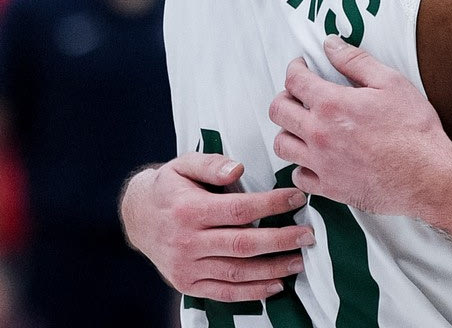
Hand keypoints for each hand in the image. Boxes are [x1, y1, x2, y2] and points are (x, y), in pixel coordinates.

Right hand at [119, 153, 315, 300]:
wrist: (136, 217)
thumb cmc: (169, 188)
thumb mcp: (183, 165)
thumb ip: (212, 164)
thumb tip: (237, 169)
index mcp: (189, 211)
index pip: (239, 210)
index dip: (272, 204)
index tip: (298, 199)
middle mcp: (187, 241)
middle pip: (243, 244)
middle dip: (281, 241)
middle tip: (308, 236)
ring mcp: (186, 267)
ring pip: (237, 272)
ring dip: (273, 269)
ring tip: (300, 261)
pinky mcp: (187, 284)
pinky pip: (224, 292)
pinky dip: (252, 292)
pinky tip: (276, 285)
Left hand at [269, 35, 451, 217]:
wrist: (426, 175)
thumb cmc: (414, 130)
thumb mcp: (391, 82)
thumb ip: (356, 61)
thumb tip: (332, 45)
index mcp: (332, 105)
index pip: (294, 81)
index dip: (294, 69)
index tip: (300, 67)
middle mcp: (319, 134)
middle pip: (279, 112)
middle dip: (285, 97)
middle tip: (297, 94)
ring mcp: (321, 163)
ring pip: (282, 145)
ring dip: (288, 131)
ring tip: (302, 125)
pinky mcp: (329, 187)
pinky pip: (298, 176)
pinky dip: (300, 165)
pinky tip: (313, 158)